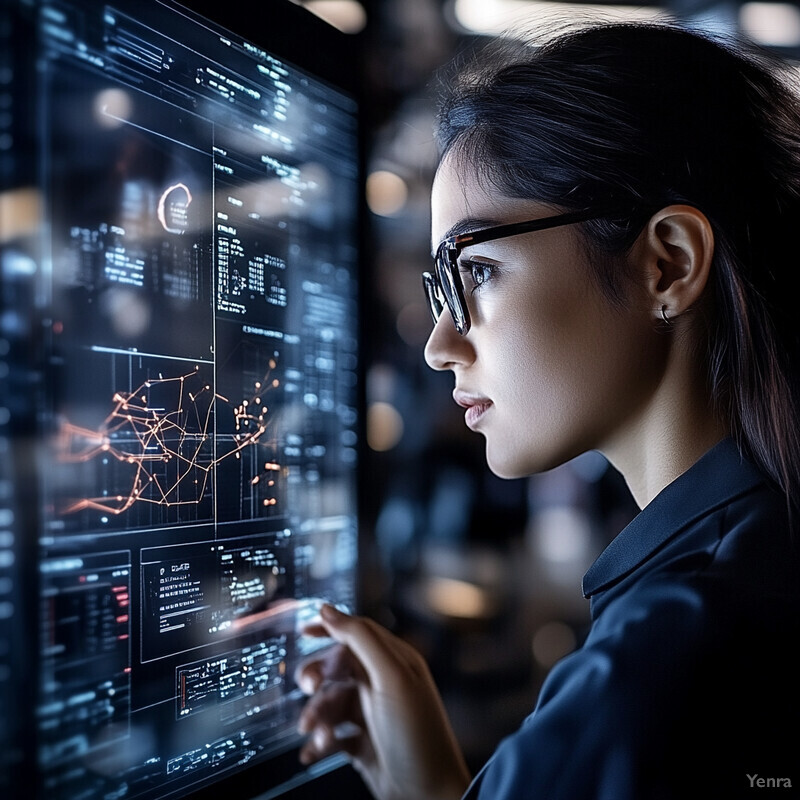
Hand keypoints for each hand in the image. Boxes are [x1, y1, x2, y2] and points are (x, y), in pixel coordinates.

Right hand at [295, 604, 470, 799]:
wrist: (428, 796)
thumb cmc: (416, 734)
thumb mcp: (390, 677)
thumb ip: (360, 638)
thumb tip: (329, 610)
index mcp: (395, 661)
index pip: (358, 632)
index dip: (331, 627)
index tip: (304, 628)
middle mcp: (383, 684)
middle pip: (338, 666)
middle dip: (319, 677)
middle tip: (308, 688)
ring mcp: (373, 714)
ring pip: (331, 702)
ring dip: (318, 715)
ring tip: (319, 733)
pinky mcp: (363, 743)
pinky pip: (332, 733)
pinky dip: (320, 741)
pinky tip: (315, 750)